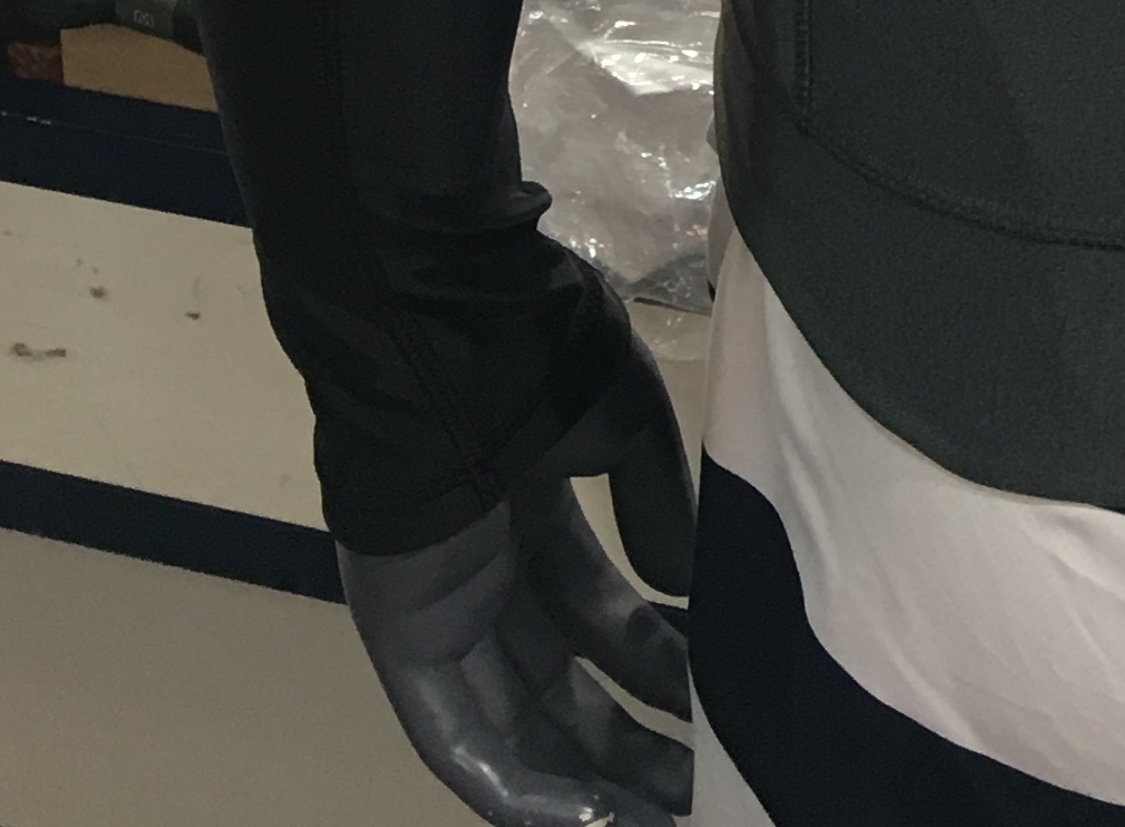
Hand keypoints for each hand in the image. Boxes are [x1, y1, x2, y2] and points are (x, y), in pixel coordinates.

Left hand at [338, 335, 696, 826]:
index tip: (718, 706)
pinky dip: (521, 790)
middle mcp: (485, 578)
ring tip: (663, 819)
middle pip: (563, 689)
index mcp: (531, 516)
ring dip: (588, 784)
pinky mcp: (406, 650)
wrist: (448, 346)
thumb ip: (655, 502)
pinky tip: (588, 821)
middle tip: (700, 787)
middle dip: (632, 743)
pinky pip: (464, 742)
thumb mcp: (623, 422)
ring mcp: (443, 619)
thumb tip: (684, 585)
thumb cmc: (540, 363)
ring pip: (518, 732)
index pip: (599, 616)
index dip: (657, 666)